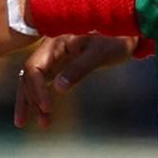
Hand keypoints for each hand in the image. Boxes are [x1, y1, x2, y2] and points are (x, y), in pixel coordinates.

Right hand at [15, 34, 138, 127]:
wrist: (128, 33)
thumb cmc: (115, 40)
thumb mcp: (99, 54)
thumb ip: (79, 69)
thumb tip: (58, 89)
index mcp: (55, 42)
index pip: (34, 67)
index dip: (37, 89)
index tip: (47, 108)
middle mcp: (50, 49)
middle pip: (30, 76)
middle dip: (31, 100)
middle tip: (41, 122)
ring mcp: (54, 57)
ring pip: (35, 81)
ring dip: (34, 102)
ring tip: (43, 124)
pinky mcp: (61, 65)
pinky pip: (45, 82)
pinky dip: (43, 97)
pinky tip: (45, 113)